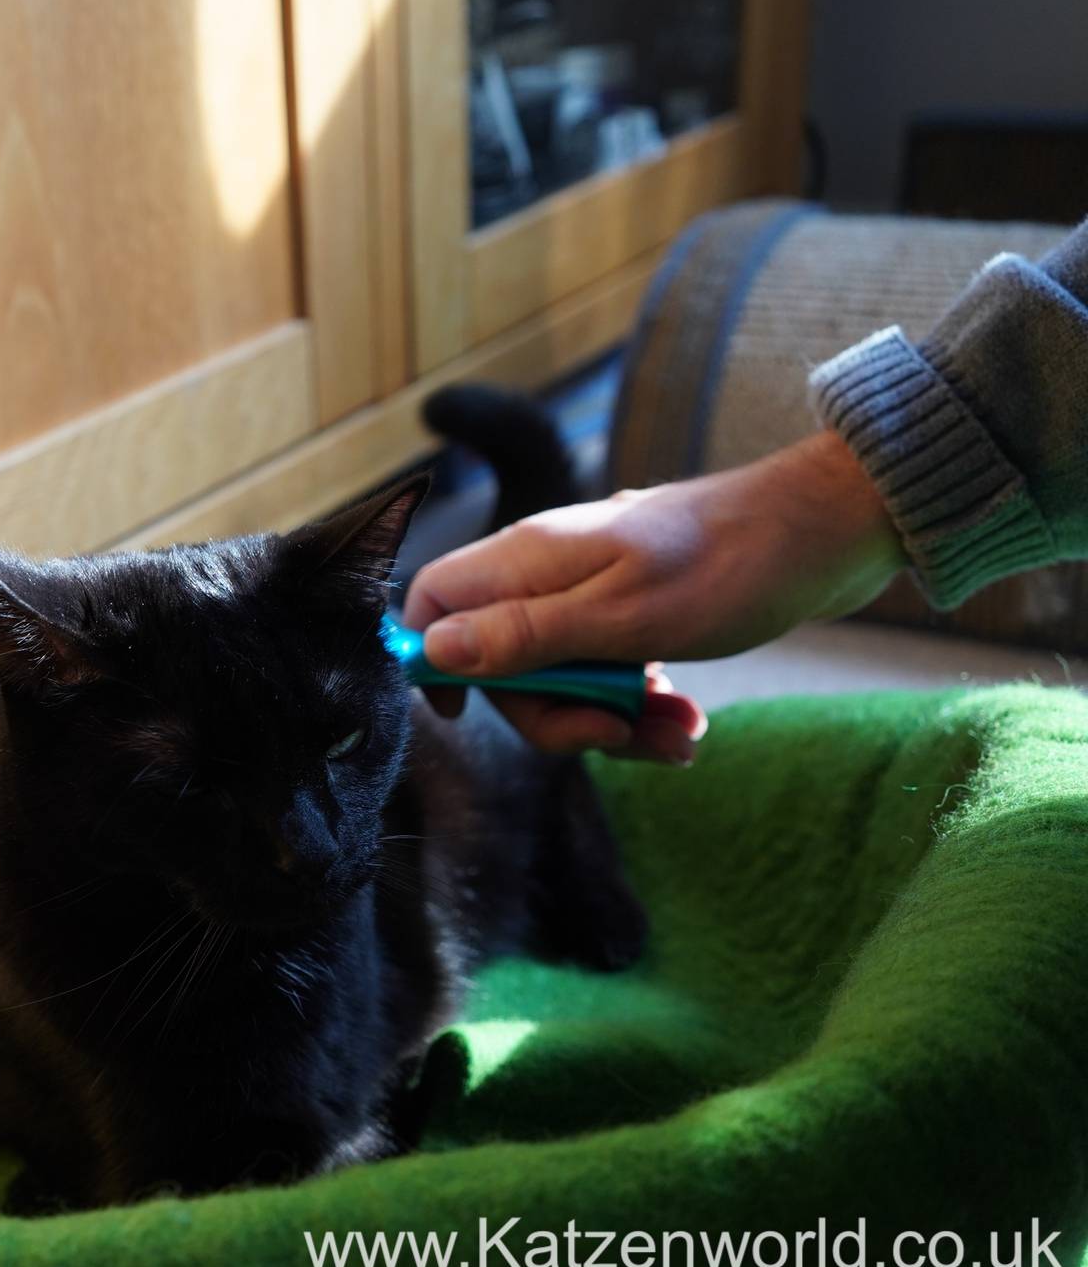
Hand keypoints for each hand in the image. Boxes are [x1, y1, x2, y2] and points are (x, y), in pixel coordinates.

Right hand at [404, 429, 905, 761]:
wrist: (832, 532)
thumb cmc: (731, 566)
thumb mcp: (622, 619)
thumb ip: (524, 636)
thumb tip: (435, 650)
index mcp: (532, 561)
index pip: (435, 601)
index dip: (434, 658)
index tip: (464, 710)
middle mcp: (551, 573)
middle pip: (501, 662)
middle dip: (554, 714)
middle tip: (612, 732)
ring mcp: (594, 592)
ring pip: (562, 678)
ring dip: (611, 721)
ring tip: (678, 734)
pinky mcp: (637, 611)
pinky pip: (611, 674)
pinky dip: (643, 707)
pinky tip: (688, 720)